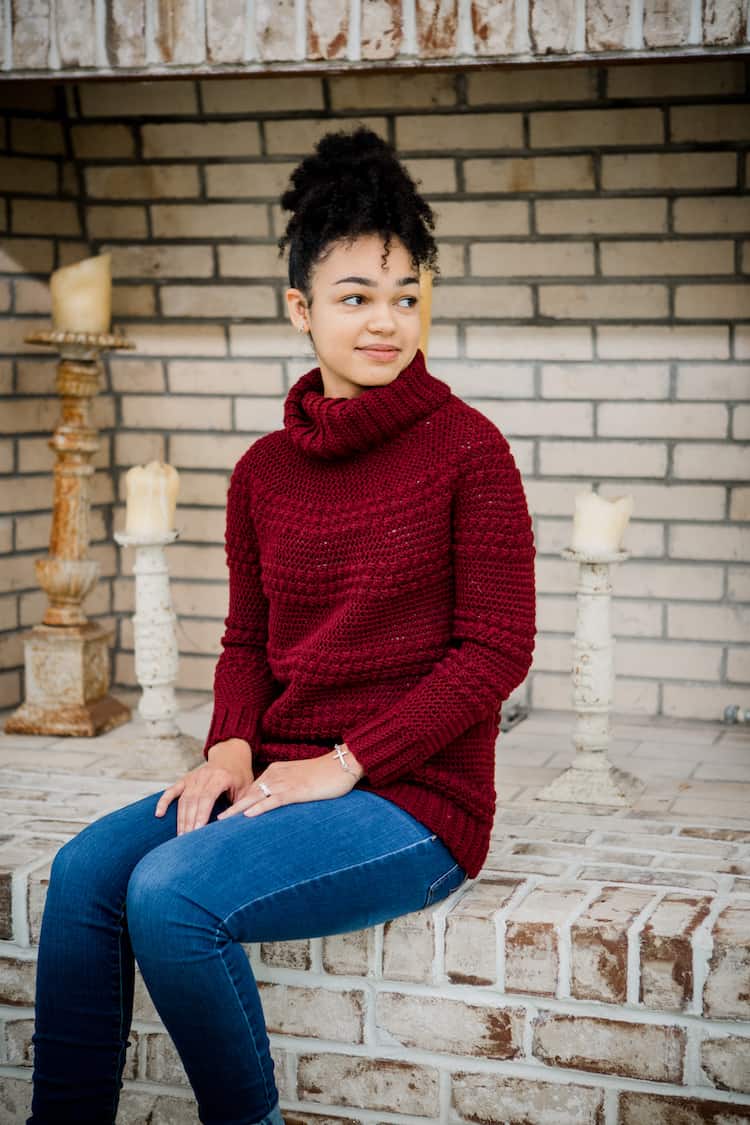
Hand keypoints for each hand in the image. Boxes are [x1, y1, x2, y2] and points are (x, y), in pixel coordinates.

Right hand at [155, 740, 253, 834]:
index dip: (202, 814)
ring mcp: (193, 777)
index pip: (208, 797)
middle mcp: (204, 776)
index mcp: (220, 777)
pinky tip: (159, 814)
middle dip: (189, 821)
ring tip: (180, 837)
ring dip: (181, 819)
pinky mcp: (185, 779)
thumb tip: (235, 826)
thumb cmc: (240, 775)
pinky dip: (164, 802)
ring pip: (183, 800)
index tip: (197, 830)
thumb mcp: (246, 788)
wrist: (230, 755)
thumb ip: (240, 805)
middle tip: (187, 841)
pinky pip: (172, 791)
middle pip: (193, 801)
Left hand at [217, 749, 361, 820]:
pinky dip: (259, 808)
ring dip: (237, 811)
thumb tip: (277, 805)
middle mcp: (275, 775)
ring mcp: (285, 782)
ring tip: (221, 823)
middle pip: (247, 794)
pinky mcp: (296, 790)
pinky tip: (248, 816)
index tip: (221, 817)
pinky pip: (273, 800)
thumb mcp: (301, 782)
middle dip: (230, 808)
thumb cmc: (325, 775)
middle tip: (214, 821)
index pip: (250, 790)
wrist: (343, 764)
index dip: (235, 804)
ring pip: (255, 797)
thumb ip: (287, 791)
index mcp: (275, 772)